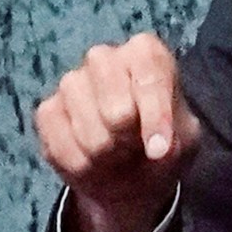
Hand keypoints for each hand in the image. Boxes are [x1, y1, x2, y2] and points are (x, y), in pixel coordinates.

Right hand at [34, 33, 201, 231]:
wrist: (129, 177)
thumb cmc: (161, 147)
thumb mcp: (184, 143)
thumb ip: (175, 139)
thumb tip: (157, 149)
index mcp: (145, 53)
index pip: (149, 74)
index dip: (154, 116)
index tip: (159, 149)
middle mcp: (105, 58)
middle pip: (115, 104)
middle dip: (127, 137)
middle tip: (134, 146)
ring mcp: (71, 81)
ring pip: (88, 129)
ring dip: (106, 155)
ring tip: (116, 154)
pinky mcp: (47, 110)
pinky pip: (61, 144)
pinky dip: (83, 166)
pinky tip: (93, 162)